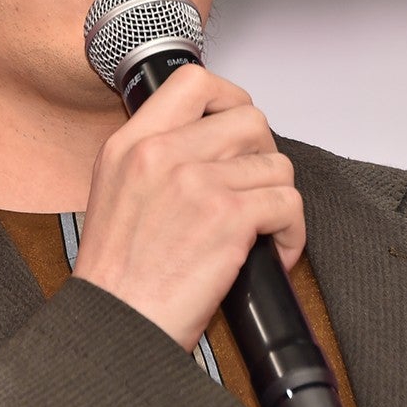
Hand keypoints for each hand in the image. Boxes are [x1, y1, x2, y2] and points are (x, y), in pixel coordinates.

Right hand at [72, 65, 304, 349]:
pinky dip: (292, 232)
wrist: (117, 324)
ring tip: (263, 228)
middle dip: (263, 155)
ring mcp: (197, 183)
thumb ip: (153, 158)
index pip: (193, 82)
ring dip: (279, 199)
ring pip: (275, 164)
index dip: (229, 98)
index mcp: (129, 144)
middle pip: (248, 119)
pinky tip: (273, 250)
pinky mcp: (229, 217)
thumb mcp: (114, 193)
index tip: (236, 125)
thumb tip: (206, 142)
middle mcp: (161, 154)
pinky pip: (288, 203)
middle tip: (255, 185)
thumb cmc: (118, 276)